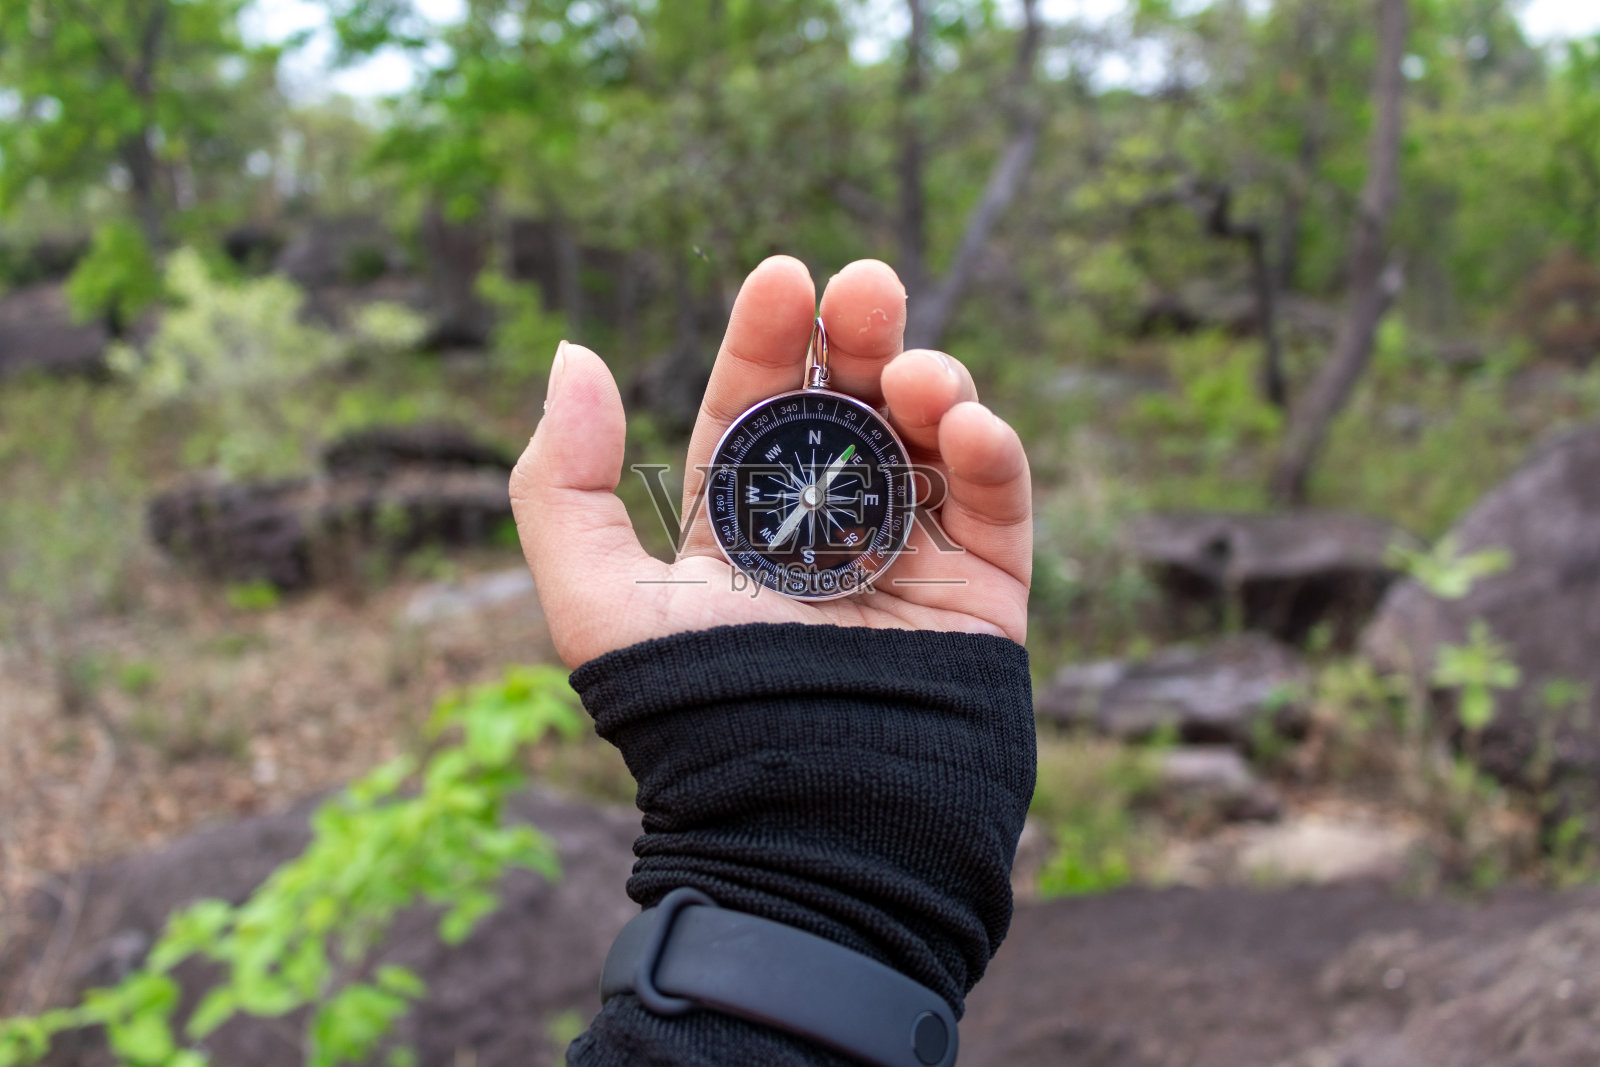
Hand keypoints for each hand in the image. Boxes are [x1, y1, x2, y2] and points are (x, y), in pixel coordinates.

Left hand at [510, 256, 1031, 667]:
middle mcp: (824, 532)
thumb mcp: (597, 600)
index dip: (765, 341)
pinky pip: (998, 505)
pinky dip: (992, 453)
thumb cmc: (694, 712)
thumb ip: (561, 482)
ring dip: (929, 382)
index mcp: (739, 526)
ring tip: (916, 373)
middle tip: (867, 283)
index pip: (754, 409)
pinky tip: (967, 423)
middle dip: (859, 337)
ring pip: (928, 438)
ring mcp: (908, 558)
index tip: (781, 275)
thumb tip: (572, 352)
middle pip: (849, 406)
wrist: (807, 821)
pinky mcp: (981, 592)